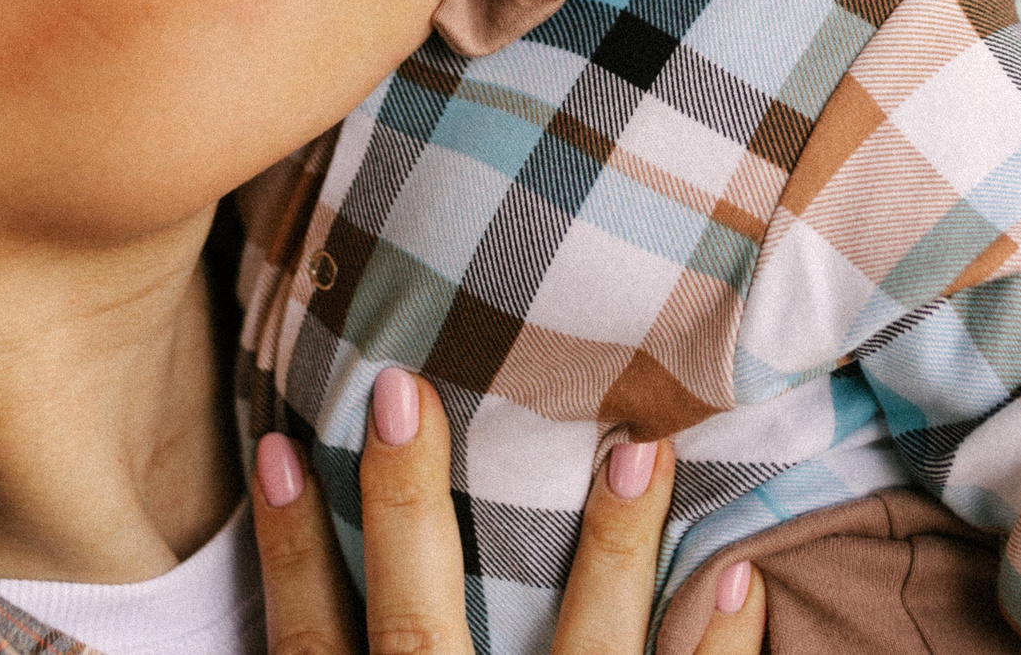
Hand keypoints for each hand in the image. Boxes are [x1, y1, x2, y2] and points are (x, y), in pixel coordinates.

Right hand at [249, 366, 766, 653]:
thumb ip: (357, 650)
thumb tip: (315, 515)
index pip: (311, 646)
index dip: (288, 551)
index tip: (280, 444)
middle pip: (414, 628)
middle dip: (406, 511)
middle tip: (405, 390)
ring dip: (608, 557)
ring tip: (639, 454)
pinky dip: (714, 650)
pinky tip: (740, 573)